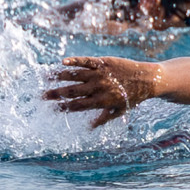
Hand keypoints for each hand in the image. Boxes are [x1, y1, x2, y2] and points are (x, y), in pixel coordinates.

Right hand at [44, 56, 159, 127]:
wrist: (148, 80)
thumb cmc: (133, 97)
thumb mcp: (119, 111)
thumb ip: (103, 119)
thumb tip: (89, 128)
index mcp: (100, 101)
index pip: (77, 105)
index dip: (63, 107)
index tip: (51, 109)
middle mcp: (98, 88)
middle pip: (72, 91)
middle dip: (56, 94)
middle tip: (42, 96)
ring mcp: (100, 74)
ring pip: (76, 75)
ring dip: (60, 76)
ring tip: (46, 76)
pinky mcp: (103, 63)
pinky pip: (86, 61)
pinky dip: (75, 61)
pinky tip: (63, 62)